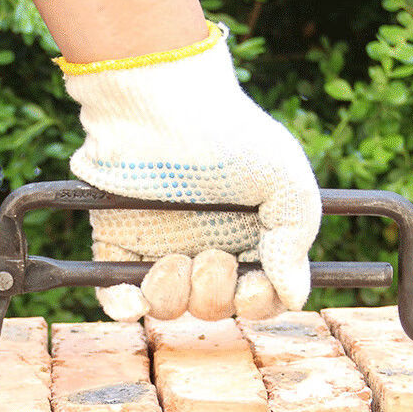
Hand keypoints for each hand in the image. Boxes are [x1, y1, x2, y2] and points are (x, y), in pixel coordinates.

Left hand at [57, 22, 321, 320]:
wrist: (159, 103)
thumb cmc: (229, 134)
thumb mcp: (285, 179)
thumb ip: (296, 238)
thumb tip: (294, 296)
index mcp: (248, 238)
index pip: (258, 296)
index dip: (258, 303)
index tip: (253, 286)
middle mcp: (205, 248)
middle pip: (214, 308)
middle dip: (215, 295)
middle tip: (211, 257)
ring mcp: (160, 248)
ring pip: (169, 308)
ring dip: (175, 295)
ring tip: (172, 259)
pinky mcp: (117, 245)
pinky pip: (116, 297)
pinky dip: (124, 307)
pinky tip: (131, 298)